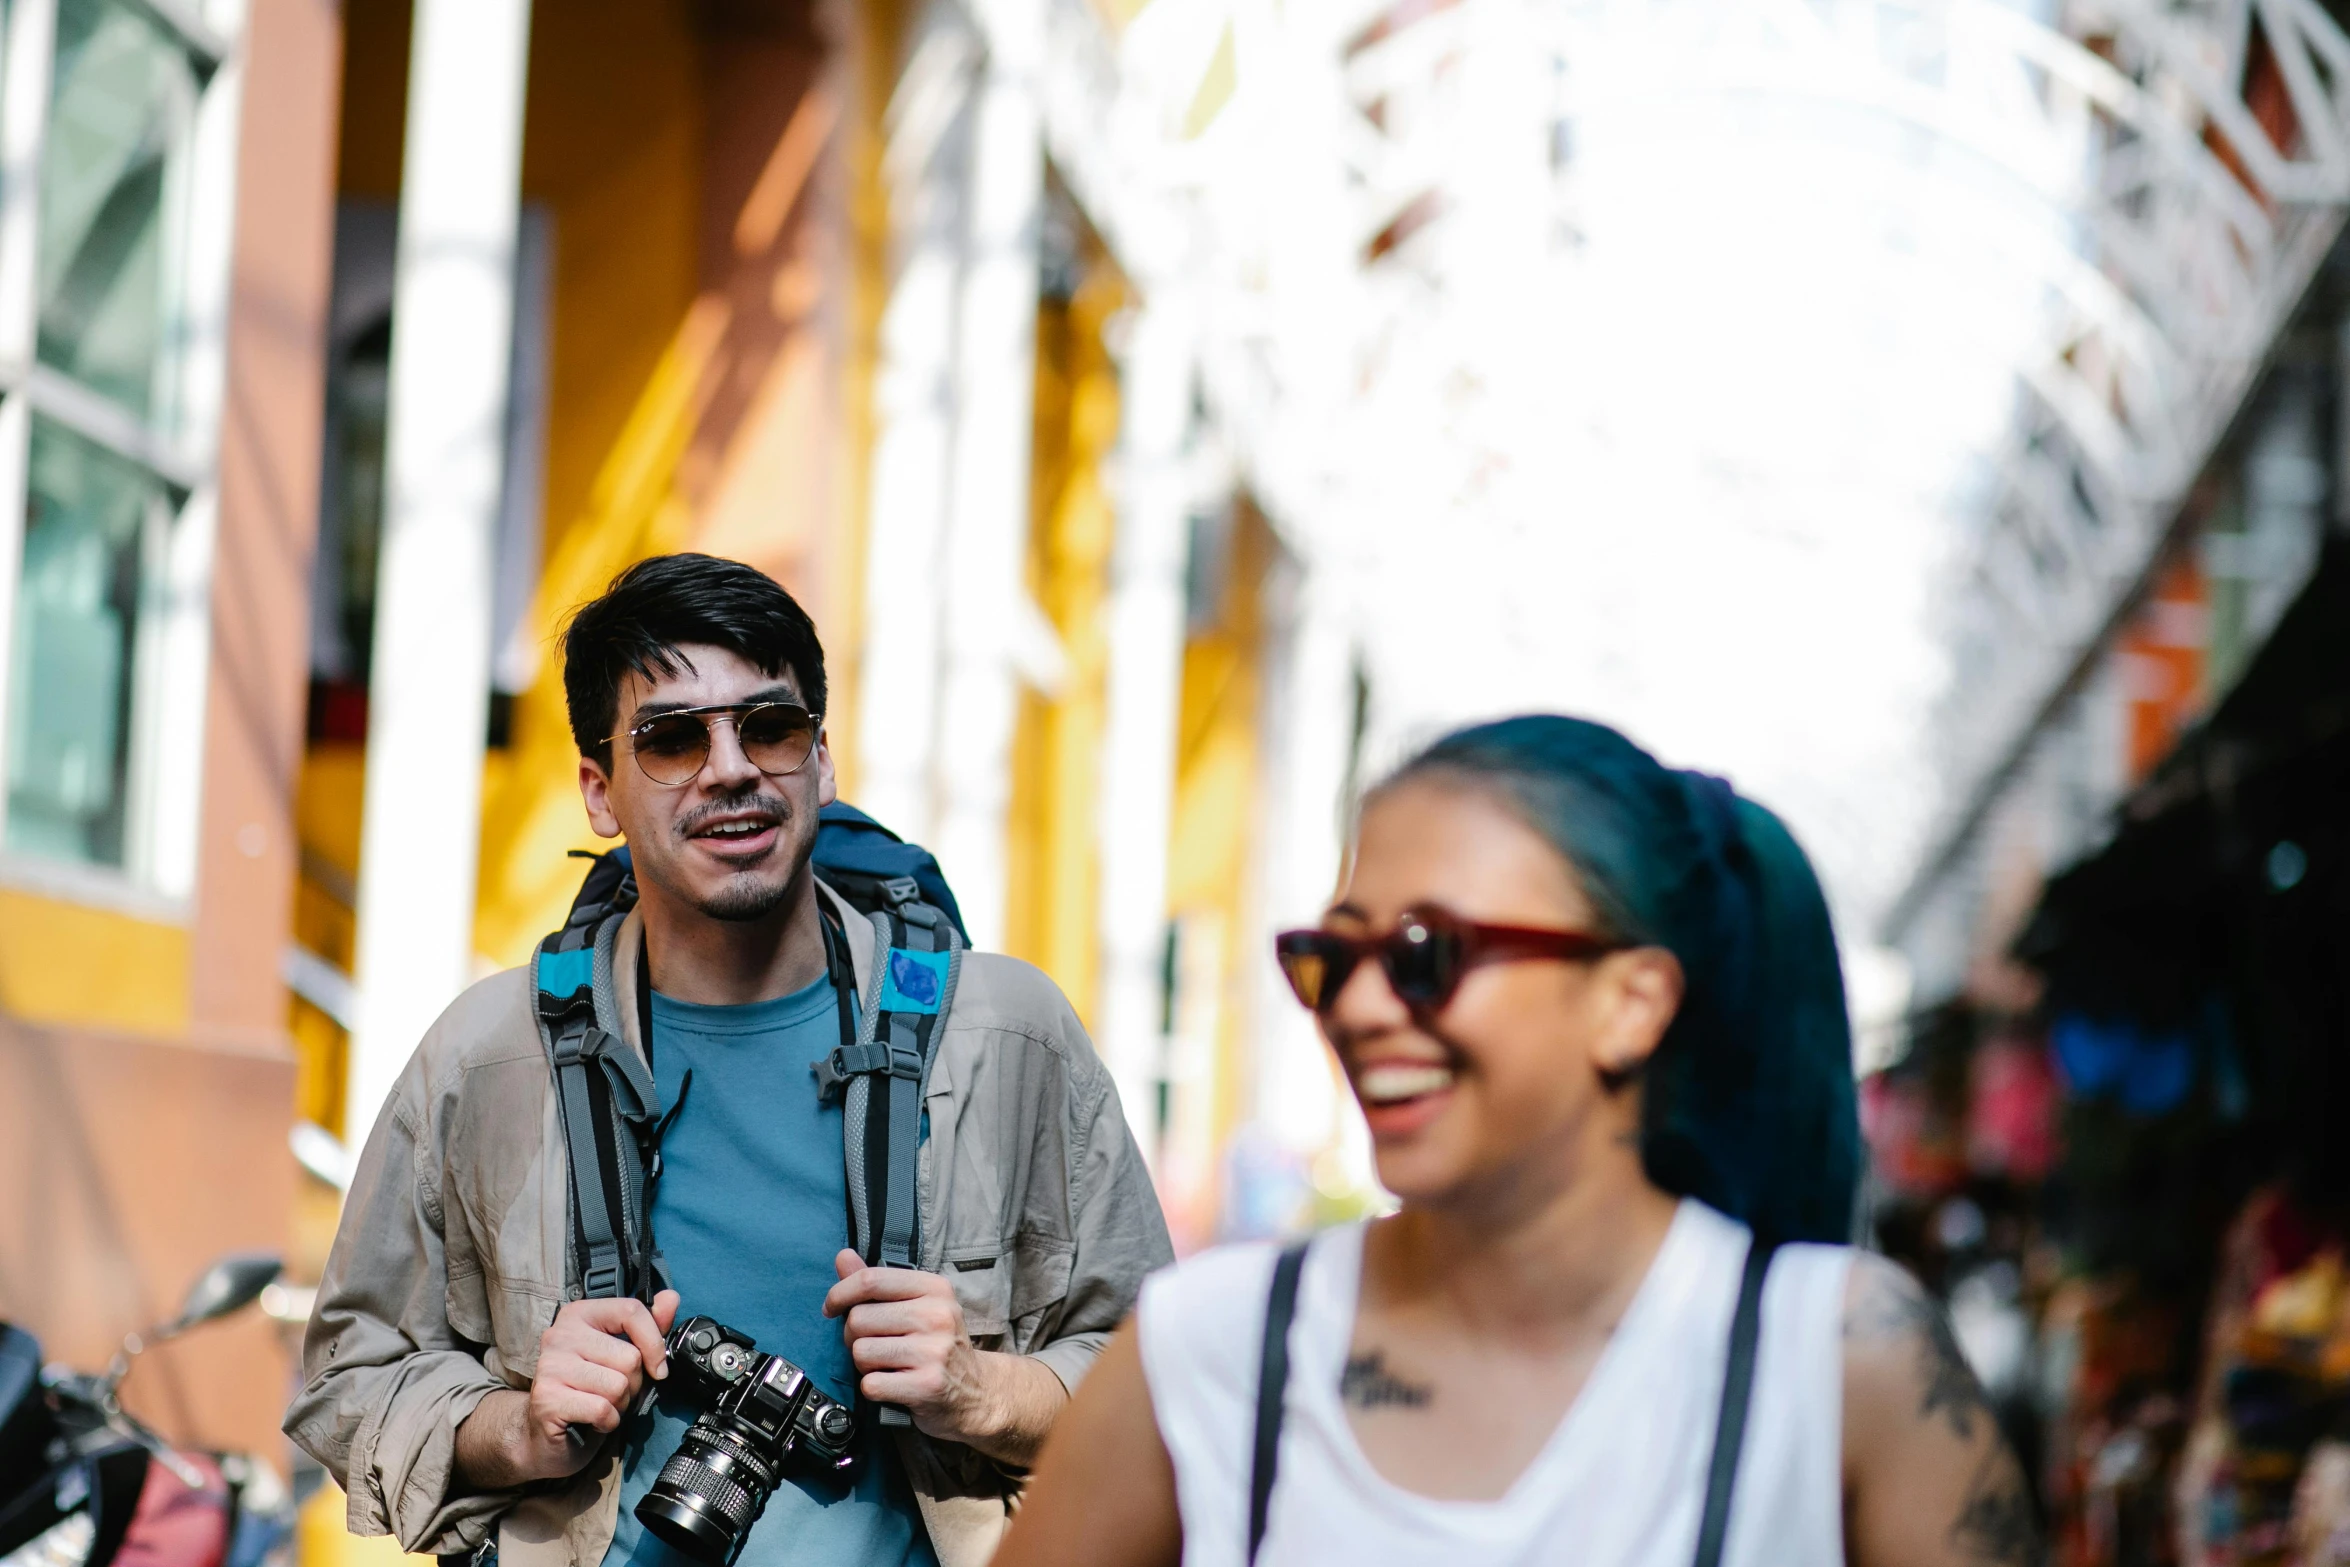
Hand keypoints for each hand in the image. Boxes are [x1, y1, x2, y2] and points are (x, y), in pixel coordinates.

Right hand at [458, 1290, 678, 1486]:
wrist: (546, 1435)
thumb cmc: (587, 1391)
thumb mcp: (620, 1355)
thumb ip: (646, 1328)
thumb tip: (670, 1298)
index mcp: (580, 1314)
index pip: (630, 1311)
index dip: (654, 1343)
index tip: (658, 1367)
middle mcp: (560, 1334)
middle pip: (629, 1357)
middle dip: (633, 1384)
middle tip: (614, 1393)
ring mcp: (550, 1366)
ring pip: (618, 1385)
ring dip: (620, 1405)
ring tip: (602, 1405)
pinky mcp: (547, 1398)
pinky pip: (602, 1409)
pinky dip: (608, 1422)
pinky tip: (593, 1421)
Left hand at [824, 1251, 1066, 1464]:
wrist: (977, 1392)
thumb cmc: (938, 1344)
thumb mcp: (918, 1305)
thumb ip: (878, 1283)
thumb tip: (842, 1257)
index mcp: (935, 1289)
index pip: (871, 1280)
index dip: (840, 1293)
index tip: (831, 1308)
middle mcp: (937, 1316)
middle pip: (859, 1319)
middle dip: (853, 1336)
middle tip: (873, 1345)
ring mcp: (934, 1352)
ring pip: (861, 1352)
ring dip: (864, 1364)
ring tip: (887, 1365)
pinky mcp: (926, 1386)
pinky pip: (870, 1384)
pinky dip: (873, 1388)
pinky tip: (893, 1385)